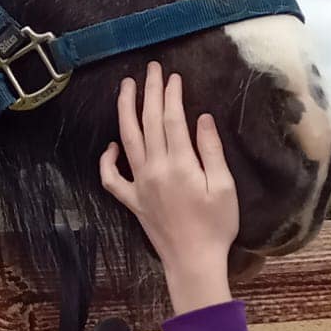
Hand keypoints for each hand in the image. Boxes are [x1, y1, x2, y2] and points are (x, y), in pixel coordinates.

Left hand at [100, 64, 238, 313]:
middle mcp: (154, 170)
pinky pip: (112, 178)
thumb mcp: (224, 187)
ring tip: (126, 88)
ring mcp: (139, 185)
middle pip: (148, 123)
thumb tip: (202, 118)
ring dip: (125, 111)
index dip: (172, 95)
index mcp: (180, 165)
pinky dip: (107, 160)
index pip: (172, 120)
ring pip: (127, 140)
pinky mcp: (132, 201)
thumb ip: (211, 151)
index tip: (174, 76)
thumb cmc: (216, 227)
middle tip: (152, 69)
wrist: (193, 262)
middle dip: (149, 93)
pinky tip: (111, 145)